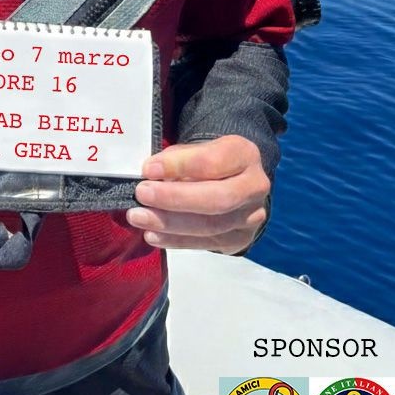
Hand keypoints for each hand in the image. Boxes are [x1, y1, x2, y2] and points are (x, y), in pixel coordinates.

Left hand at [125, 134, 269, 253]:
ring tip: (139, 217)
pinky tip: (153, 235)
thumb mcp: (194, 149)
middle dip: (175, 198)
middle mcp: (255, 186)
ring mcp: (251, 217)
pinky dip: (176, 241)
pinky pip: (206, 244)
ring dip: (170, 223)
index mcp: (244, 154)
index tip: (148, 169)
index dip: (179, 166)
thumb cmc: (206, 162)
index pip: (213, 161)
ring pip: (211, 226)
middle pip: (217, 199)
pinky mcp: (240, 239)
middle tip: (142, 194)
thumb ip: (176, 159)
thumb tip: (151, 174)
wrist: (232, 181)